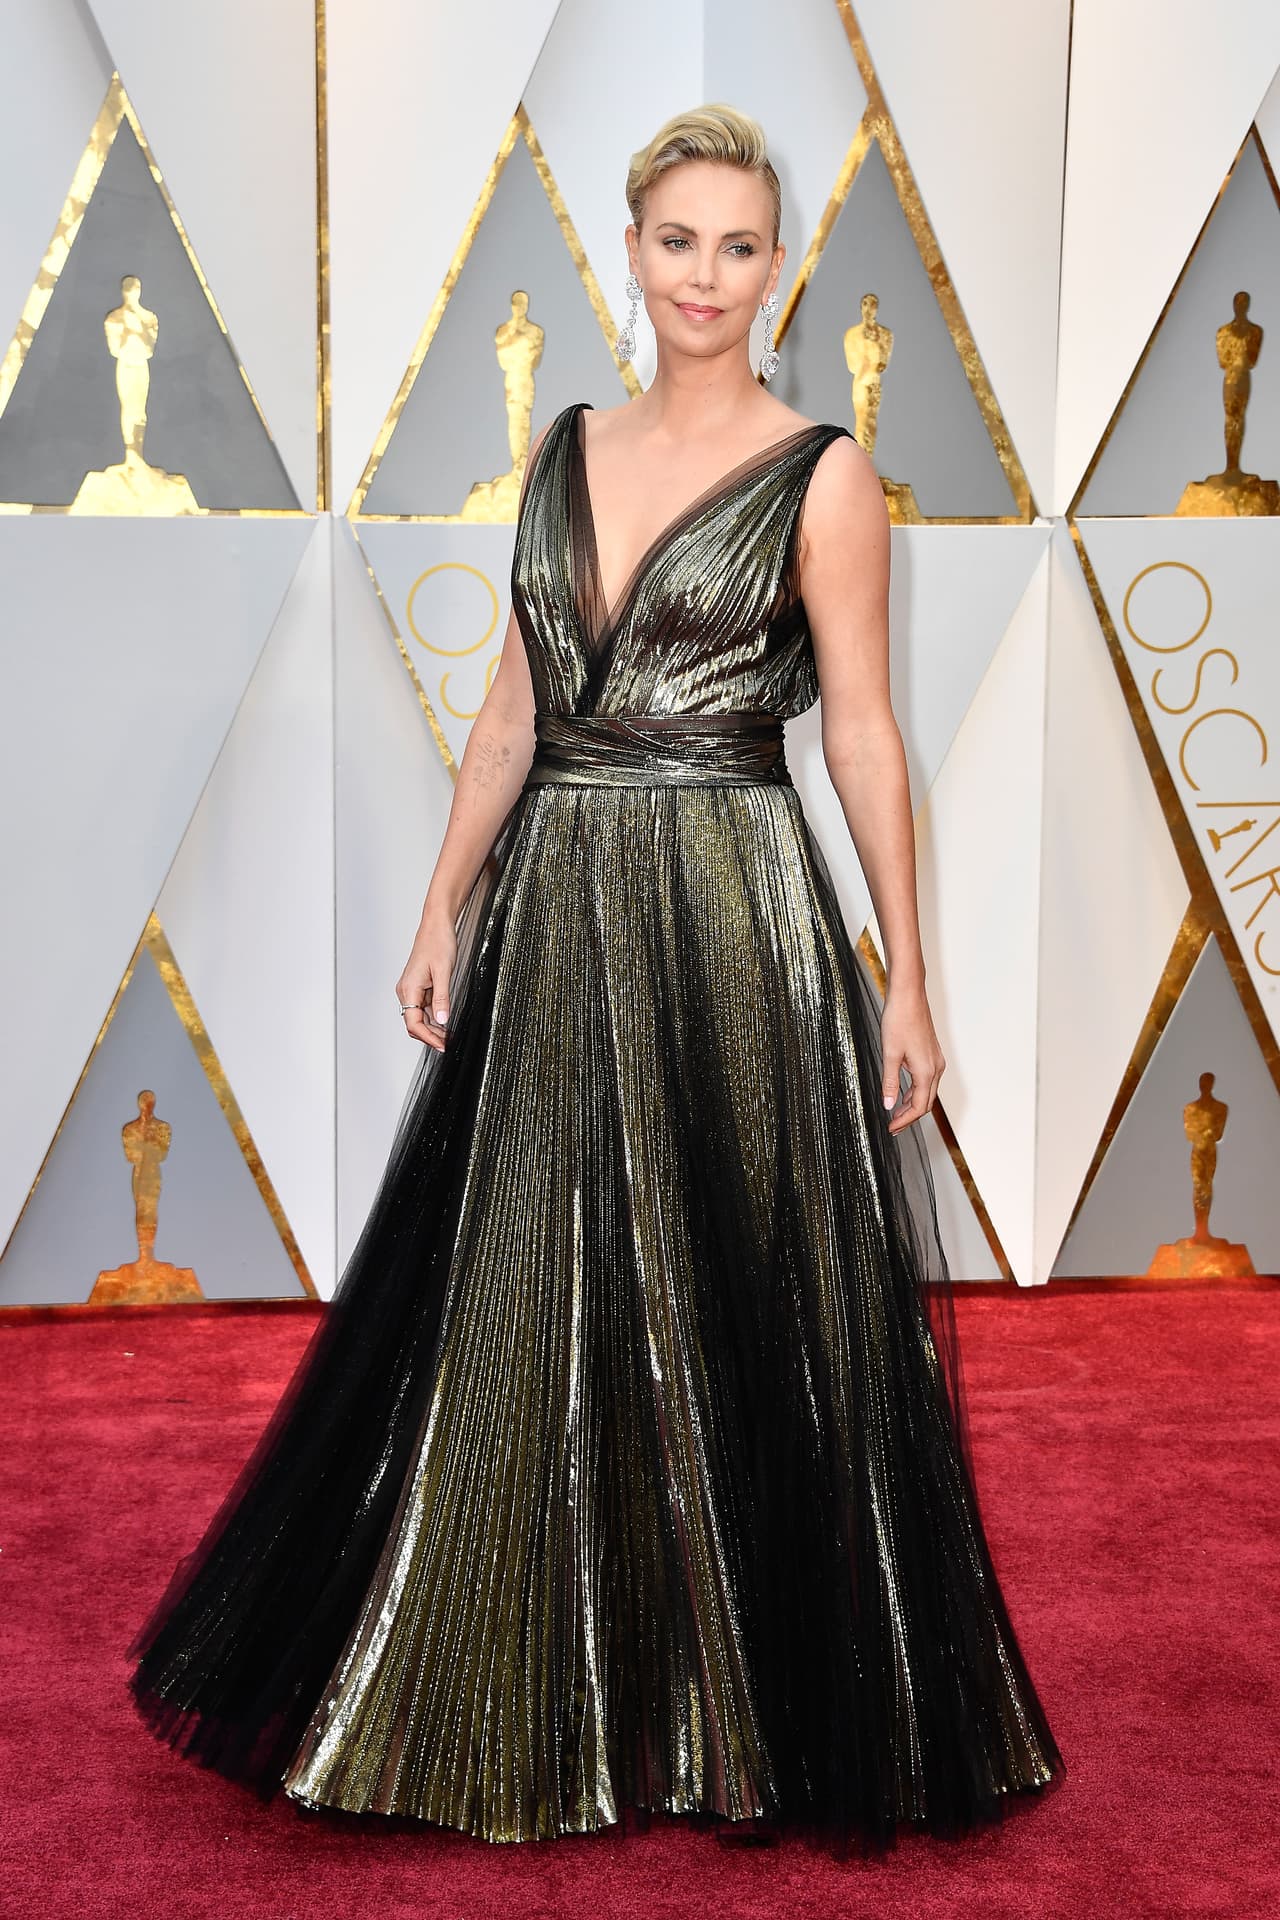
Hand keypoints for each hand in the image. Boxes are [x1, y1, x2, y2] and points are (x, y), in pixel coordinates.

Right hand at [396, 915, 456, 1053]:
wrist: (437, 926)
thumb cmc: (439, 943)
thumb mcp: (444, 972)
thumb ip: (442, 999)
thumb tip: (442, 1021)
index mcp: (408, 989)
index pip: (413, 1023)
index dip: (428, 1037)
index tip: (442, 1045)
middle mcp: (406, 991)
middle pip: (414, 1024)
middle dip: (430, 1036)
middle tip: (449, 1043)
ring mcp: (411, 989)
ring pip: (419, 1017)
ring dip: (433, 1028)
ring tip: (450, 1035)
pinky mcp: (419, 987)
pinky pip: (423, 1008)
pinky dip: (434, 1017)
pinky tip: (446, 1022)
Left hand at [879, 983, 944, 1133]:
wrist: (909, 995)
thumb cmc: (899, 1020)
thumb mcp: (890, 1054)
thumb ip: (890, 1082)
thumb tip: (888, 1105)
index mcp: (927, 1071)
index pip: (919, 1107)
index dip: (905, 1121)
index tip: (891, 1128)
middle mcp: (936, 1068)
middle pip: (926, 1102)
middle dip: (910, 1116)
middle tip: (893, 1126)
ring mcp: (935, 1060)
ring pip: (927, 1091)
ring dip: (912, 1104)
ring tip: (895, 1112)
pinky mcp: (931, 1053)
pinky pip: (926, 1080)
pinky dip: (914, 1090)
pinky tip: (901, 1092)